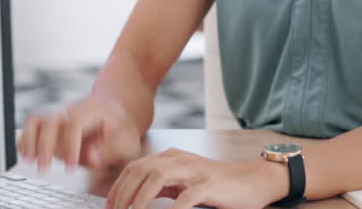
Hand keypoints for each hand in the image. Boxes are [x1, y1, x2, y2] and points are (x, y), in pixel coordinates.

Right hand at [17, 98, 141, 172]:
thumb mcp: (126, 142)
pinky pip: (33, 125)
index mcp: (92, 111)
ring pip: (37, 121)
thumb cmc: (121, 131)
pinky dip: (26, 138)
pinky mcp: (52, 127)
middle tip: (44, 168)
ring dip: (30, 141)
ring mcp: (60, 118)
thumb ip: (110, 150)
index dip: (71, 145)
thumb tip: (91, 158)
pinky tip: (25, 154)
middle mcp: (72, 112)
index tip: (71, 166)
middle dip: (45, 146)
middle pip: (52, 121)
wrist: (115, 117)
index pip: (76, 123)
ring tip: (28, 160)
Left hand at [104, 149, 288, 208]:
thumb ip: (163, 186)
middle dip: (123, 192)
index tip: (110, 205)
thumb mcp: (185, 182)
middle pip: (141, 170)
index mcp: (172, 158)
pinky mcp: (208, 186)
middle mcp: (180, 160)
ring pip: (157, 177)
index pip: (136, 167)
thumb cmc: (218, 185)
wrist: (252, 180)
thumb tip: (135, 199)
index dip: (119, 186)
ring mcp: (194, 171)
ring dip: (140, 198)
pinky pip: (185, 197)